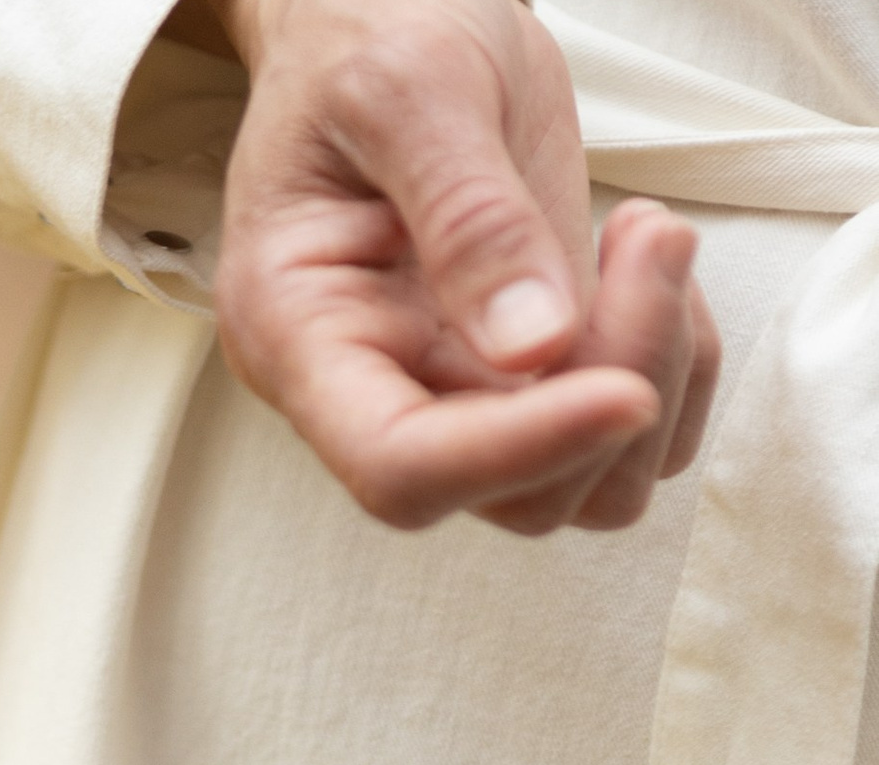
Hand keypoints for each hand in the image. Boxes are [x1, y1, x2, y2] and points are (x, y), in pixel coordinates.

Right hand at [195, 0, 719, 532]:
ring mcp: (450, 397)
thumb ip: (469, 214)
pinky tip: (650, 267)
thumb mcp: (413, 86)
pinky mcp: (520, 380)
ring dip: (658, 376)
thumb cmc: (370, 35)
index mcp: (305, 339)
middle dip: (616, 386)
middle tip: (650, 233)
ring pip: (578, 490)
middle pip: (507, 497)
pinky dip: (679, 368)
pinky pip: (622, 442)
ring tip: (650, 234)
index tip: (624, 389)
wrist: (381, 16)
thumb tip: (533, 349)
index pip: (399, 467)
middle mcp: (373, 394)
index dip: (515, 452)